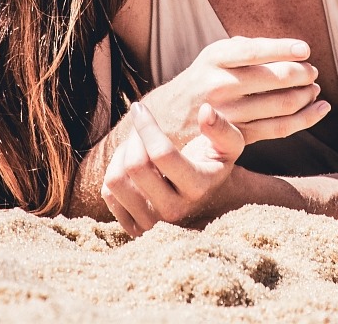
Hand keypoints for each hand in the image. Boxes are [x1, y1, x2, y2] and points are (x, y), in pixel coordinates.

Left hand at [102, 100, 266, 235]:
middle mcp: (174, 211)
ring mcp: (152, 223)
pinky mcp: (134, 228)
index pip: (161, 153)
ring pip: (116, 181)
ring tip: (135, 145)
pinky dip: (114, 171)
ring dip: (121, 154)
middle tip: (140, 127)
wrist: (207, 200)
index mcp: (198, 187)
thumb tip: (205, 110)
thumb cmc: (213, 165)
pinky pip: (108, 194)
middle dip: (134, 137)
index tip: (139, 108)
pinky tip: (129, 164)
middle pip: (135, 166)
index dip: (146, 126)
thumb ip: (222, 127)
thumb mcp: (229, 146)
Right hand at [143, 36, 328, 146]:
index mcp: (214, 57)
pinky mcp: (237, 136)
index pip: (254, 51)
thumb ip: (246, 49)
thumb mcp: (213, 56)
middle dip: (302, 74)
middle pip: (273, 78)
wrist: (168, 119)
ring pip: (281, 105)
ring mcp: (228, 113)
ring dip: (306, 96)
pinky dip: (305, 119)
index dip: (284, 49)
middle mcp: (219, 84)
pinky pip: (279, 128)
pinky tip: (320, 110)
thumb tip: (289, 49)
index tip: (305, 50)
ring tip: (315, 90)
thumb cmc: (202, 80)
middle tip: (312, 72)